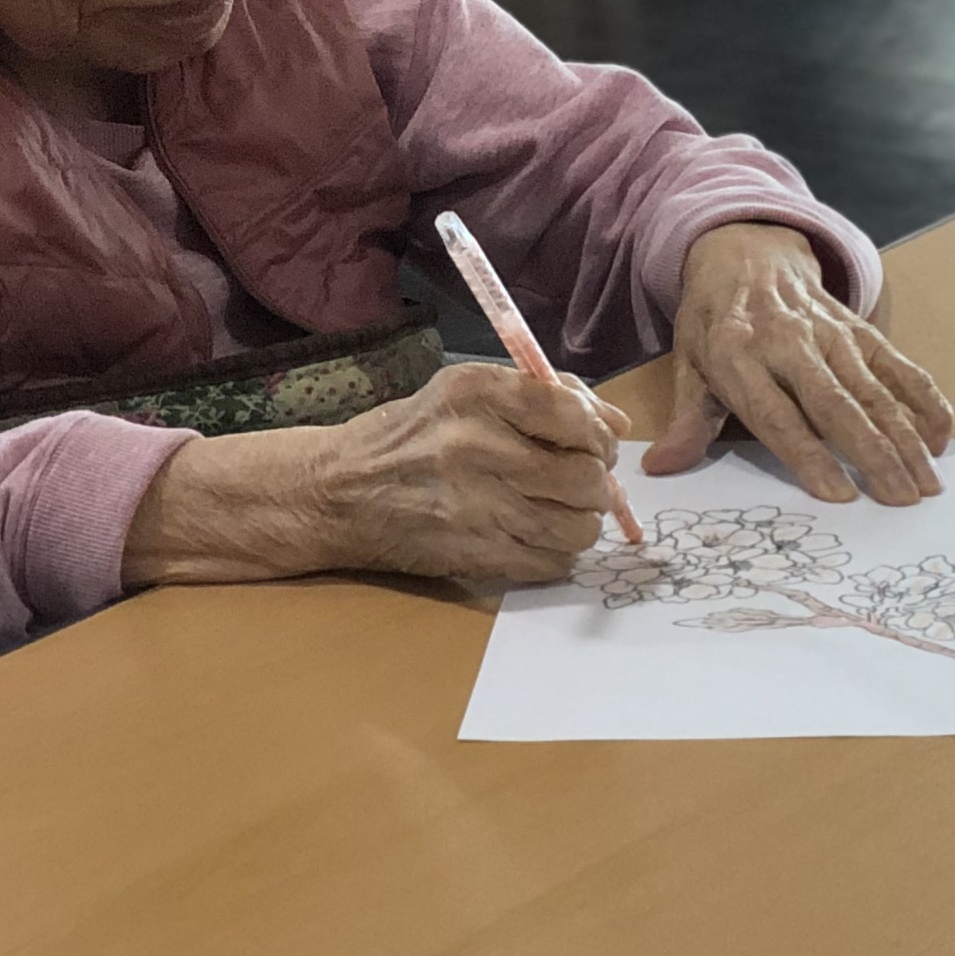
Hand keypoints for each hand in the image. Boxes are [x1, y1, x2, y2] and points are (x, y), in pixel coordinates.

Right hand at [123, 362, 619, 587]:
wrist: (335, 492)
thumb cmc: (413, 436)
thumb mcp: (467, 393)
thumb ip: (547, 397)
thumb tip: (620, 425)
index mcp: (478, 393)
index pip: (575, 414)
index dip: (597, 435)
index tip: (590, 444)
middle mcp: (477, 446)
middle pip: (587, 477)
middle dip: (594, 483)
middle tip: (575, 482)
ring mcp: (475, 505)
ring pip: (579, 526)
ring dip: (579, 522)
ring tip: (555, 511)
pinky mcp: (473, 553)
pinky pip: (552, 562)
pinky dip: (555, 554)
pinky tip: (531, 536)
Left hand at [651, 222, 952, 505]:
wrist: (745, 252)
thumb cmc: (715, 323)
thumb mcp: (689, 366)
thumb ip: (687, 421)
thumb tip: (660, 469)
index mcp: (739, 357)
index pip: (778, 414)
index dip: (809, 454)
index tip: (838, 493)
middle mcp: (790, 344)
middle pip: (837, 404)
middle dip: (873, 453)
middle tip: (900, 498)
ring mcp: (831, 334)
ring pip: (875, 390)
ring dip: (906, 437)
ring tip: (927, 483)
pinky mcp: (861, 330)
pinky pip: (899, 366)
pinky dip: (924, 399)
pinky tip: (942, 437)